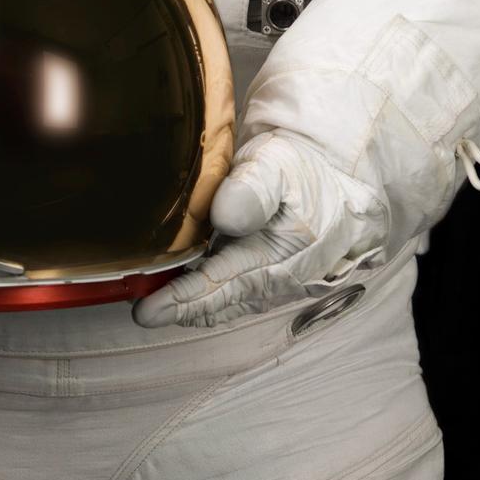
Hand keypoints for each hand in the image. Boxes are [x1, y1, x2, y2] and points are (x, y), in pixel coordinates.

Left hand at [134, 130, 386, 328]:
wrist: (336, 182)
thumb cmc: (304, 173)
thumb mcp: (282, 165)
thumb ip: (254, 188)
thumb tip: (224, 218)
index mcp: (281, 252)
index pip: (225, 279)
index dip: (186, 296)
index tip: (150, 307)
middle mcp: (278, 278)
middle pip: (223, 299)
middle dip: (182, 308)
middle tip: (142, 314)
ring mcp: (274, 284)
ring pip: (228, 304)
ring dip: (192, 309)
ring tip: (152, 310)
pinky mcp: (269, 280)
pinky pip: (235, 299)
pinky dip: (207, 303)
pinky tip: (181, 302)